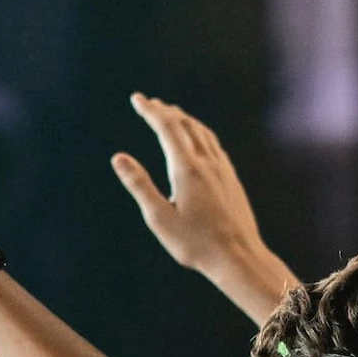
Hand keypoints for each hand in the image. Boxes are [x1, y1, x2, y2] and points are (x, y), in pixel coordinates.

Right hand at [112, 94, 276, 278]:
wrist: (239, 258)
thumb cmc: (197, 244)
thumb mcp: (160, 218)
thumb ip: (139, 185)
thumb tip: (118, 158)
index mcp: (187, 169)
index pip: (167, 128)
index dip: (151, 111)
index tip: (137, 99)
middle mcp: (207, 163)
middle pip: (185, 125)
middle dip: (166, 111)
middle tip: (150, 103)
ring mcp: (223, 170)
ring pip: (203, 133)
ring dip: (185, 119)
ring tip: (172, 114)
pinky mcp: (232, 180)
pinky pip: (215, 146)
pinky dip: (201, 133)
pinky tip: (200, 140)